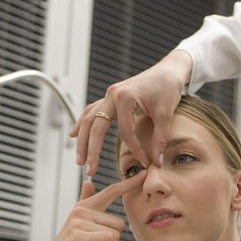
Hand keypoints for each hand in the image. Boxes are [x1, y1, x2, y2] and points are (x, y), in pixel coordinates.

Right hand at [35, 171, 146, 240]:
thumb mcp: (79, 225)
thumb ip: (85, 204)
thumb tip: (88, 183)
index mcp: (84, 207)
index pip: (111, 191)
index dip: (129, 183)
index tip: (145, 173)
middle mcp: (81, 210)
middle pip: (120, 222)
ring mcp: (79, 222)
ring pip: (116, 234)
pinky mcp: (79, 235)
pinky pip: (110, 240)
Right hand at [70, 50, 191, 175]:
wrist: (168, 70)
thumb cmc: (168, 88)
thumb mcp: (166, 113)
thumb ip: (160, 138)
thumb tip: (156, 162)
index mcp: (125, 97)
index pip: (126, 132)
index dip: (135, 150)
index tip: (144, 163)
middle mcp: (112, 95)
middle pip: (96, 127)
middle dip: (92, 150)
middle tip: (90, 171)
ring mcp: (108, 95)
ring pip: (89, 120)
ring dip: (82, 141)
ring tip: (80, 161)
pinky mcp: (109, 97)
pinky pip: (91, 111)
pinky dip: (82, 124)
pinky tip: (73, 135)